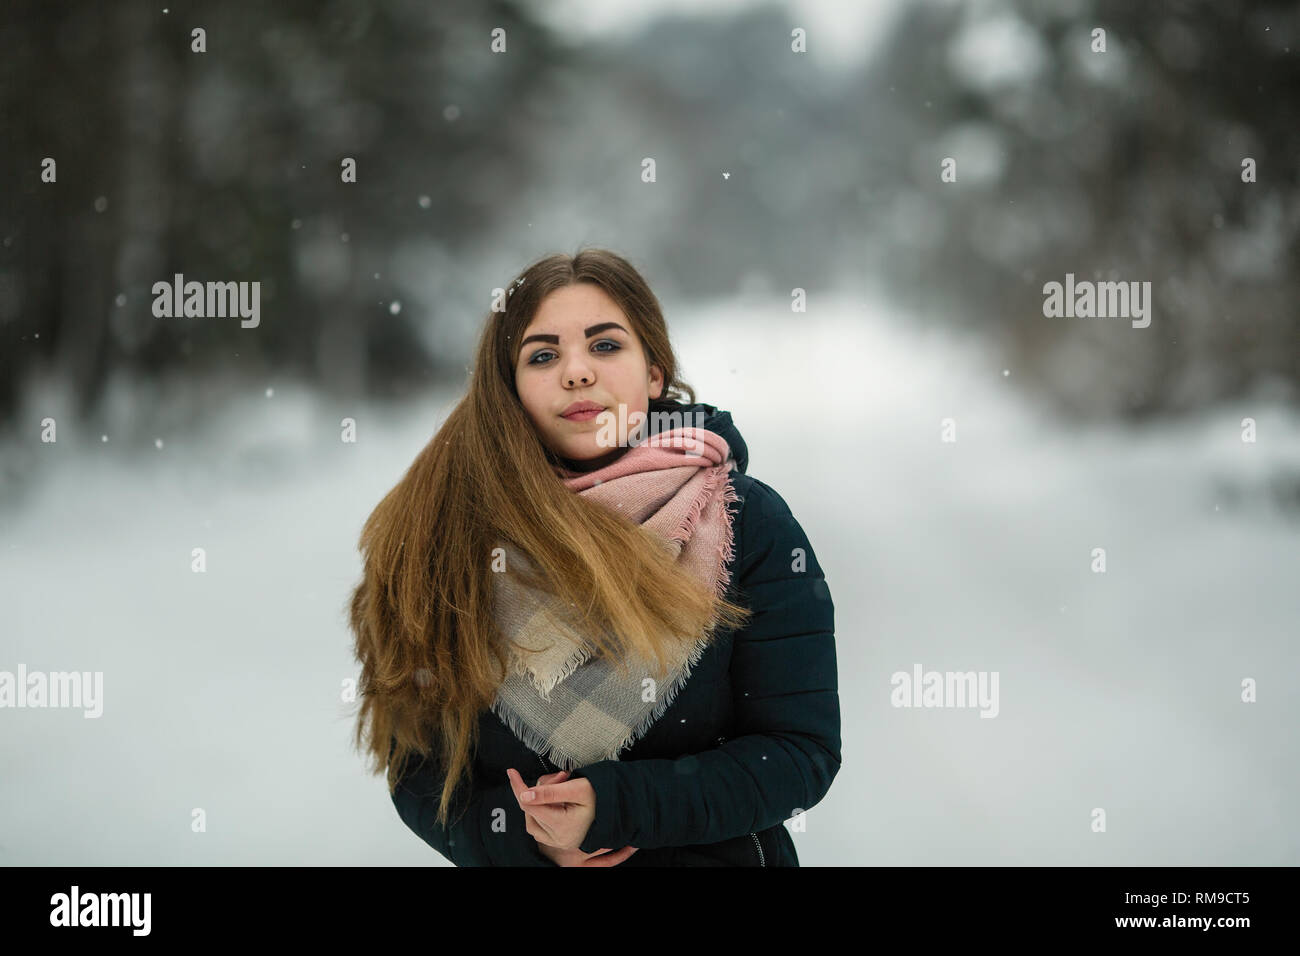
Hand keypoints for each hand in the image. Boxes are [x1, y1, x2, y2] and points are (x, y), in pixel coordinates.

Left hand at [510, 769, 637, 866]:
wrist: (619, 811)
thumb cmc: (602, 796)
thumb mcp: (577, 788)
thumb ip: (550, 791)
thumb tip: (524, 794)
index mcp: (562, 825)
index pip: (529, 804)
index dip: (518, 786)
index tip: (511, 771)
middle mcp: (558, 838)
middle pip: (531, 809)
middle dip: (540, 788)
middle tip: (562, 776)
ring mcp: (558, 842)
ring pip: (532, 819)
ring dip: (539, 800)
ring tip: (561, 786)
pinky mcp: (558, 842)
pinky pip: (538, 826)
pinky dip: (540, 811)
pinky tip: (553, 800)